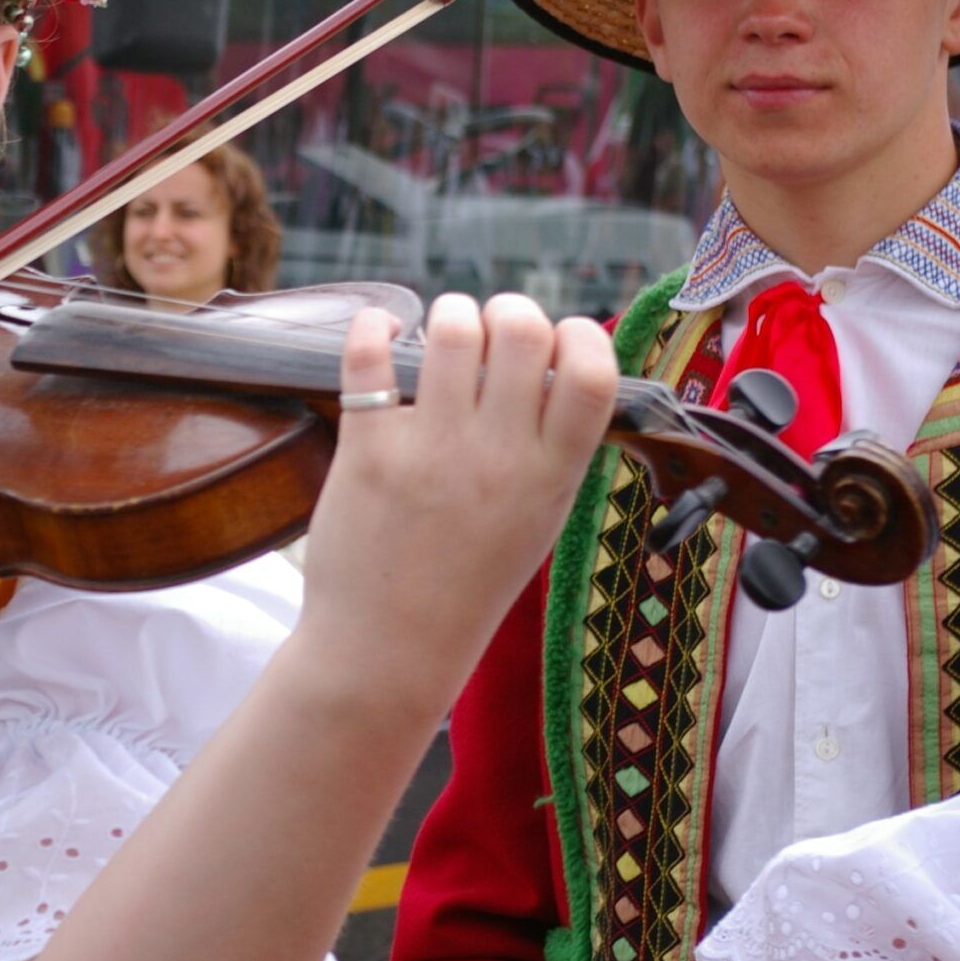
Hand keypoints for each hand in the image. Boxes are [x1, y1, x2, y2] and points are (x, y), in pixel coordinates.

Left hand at [296, 292, 615, 712]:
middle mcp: (497, 458)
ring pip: (452, 329)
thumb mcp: (537, 521)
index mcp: (551, 477)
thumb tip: (553, 366)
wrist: (389, 649)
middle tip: (488, 330)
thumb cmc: (465, 584)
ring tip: (438, 334)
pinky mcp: (367, 449)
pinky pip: (369, 356)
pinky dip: (373, 327)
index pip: (592, 374)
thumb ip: (548, 449)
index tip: (556, 341)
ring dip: (448, 314)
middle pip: (522, 330)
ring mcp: (431, 450)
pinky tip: (380, 335)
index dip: (578, 336)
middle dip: (507, 311)